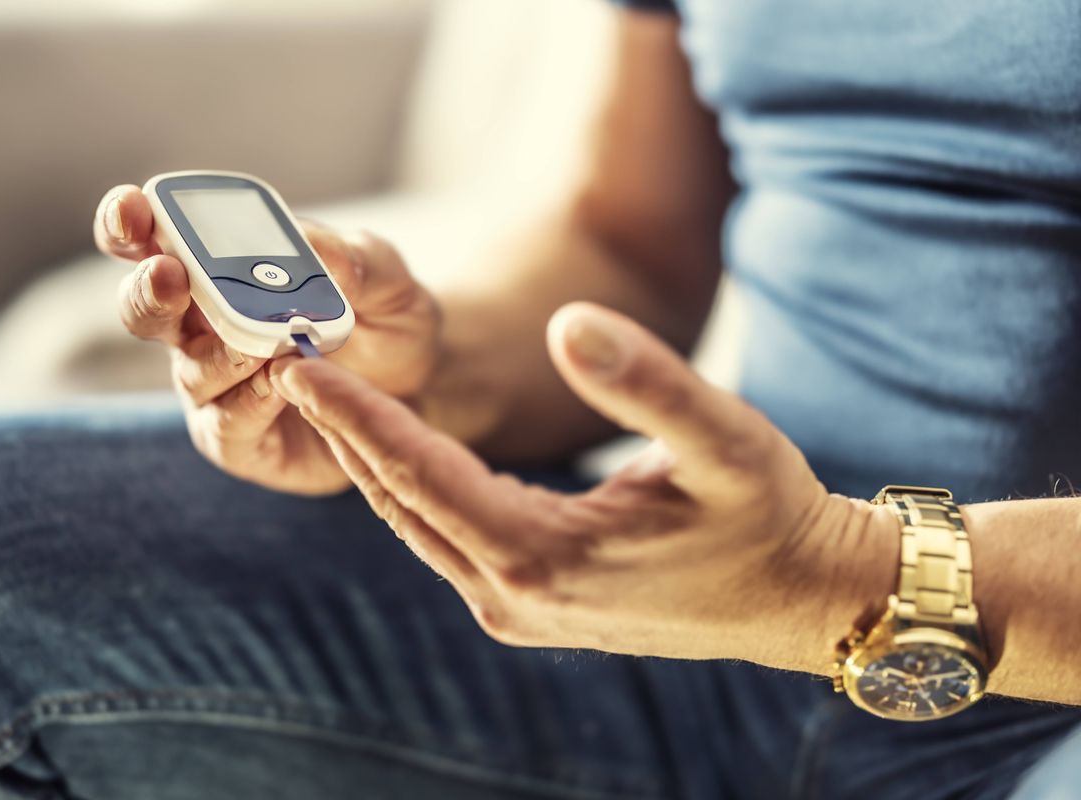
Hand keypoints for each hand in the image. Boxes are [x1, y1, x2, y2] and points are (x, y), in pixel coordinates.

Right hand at [93, 185, 440, 494]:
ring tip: (264, 345)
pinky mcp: (239, 441)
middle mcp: (203, 329)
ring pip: (190, 371)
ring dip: (221, 354)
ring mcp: (216, 388)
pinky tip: (277, 388)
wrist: (423, 392)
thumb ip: (353, 259)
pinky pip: (225, 425)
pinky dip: (247, 404)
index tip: (133, 207)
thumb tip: (315, 249)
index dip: (129, 223)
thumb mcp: (387, 280)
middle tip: (170, 275)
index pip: (152, 241)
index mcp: (220, 271)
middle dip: (148, 290)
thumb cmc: (387, 323)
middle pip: (144, 308)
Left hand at [275, 302, 895, 670]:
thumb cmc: (768, 515)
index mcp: (545, 557)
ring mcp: (517, 610)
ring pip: (417, 524)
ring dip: (374, 460)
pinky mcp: (528, 605)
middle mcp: (513, 596)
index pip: (423, 475)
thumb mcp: (724, 439)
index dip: (360, 416)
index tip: (300, 365)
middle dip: (348, 433)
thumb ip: (647, 381)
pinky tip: (398, 445)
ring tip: (330, 395)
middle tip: (293, 362)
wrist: (798, 597)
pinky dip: (414, 489)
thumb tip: (570, 323)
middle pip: (402, 502)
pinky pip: (447, 539)